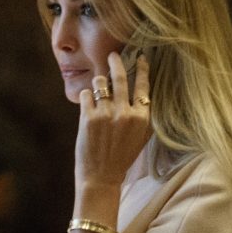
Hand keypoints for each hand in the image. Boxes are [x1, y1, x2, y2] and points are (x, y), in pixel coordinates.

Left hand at [75, 52, 151, 187]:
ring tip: (98, 91)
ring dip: (98, 84)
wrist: (101, 177)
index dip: (142, 69)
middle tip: (113, 55)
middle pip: (120, 77)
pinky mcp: (88, 117)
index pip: (144, 86)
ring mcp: (106, 114)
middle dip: (116, 62)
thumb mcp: (141, 137)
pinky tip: (88, 105)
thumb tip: (145, 93)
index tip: (141, 58)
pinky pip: (86, 94)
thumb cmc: (121, 158)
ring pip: (100, 83)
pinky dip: (86, 97)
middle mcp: (125, 113)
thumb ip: (143, 116)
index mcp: (142, 118)